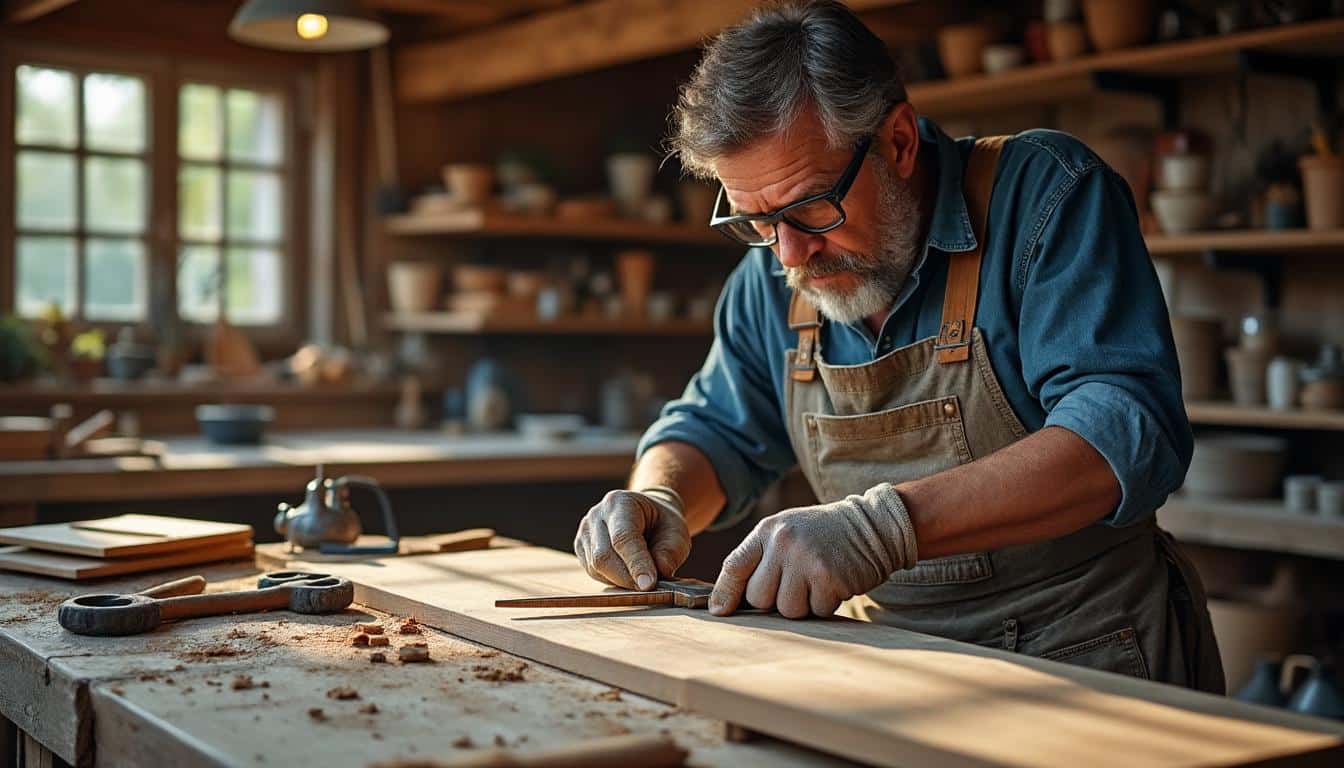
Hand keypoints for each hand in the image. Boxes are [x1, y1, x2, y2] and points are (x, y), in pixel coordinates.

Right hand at [574, 488, 690, 590]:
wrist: (648, 516)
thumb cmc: (662, 523)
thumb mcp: (677, 532)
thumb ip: (669, 553)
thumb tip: (654, 578)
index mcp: (620, 502)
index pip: (623, 537)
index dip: (636, 563)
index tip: (648, 585)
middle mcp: (596, 515)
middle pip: (603, 556)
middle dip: (627, 578)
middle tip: (649, 588)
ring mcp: (585, 532)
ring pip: (596, 568)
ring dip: (620, 581)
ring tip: (641, 577)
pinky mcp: (581, 548)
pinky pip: (593, 572)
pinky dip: (612, 580)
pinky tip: (628, 575)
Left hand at [709, 483, 917, 617]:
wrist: (871, 526)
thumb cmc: (822, 535)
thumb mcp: (786, 532)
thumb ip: (759, 558)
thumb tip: (725, 603)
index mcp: (768, 530)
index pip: (734, 566)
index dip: (725, 593)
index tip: (719, 612)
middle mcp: (784, 543)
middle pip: (759, 598)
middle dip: (774, 600)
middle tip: (796, 583)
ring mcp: (806, 560)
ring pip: (787, 610)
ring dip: (802, 604)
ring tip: (815, 582)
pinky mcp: (830, 578)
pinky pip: (816, 611)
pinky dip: (825, 604)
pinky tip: (833, 583)